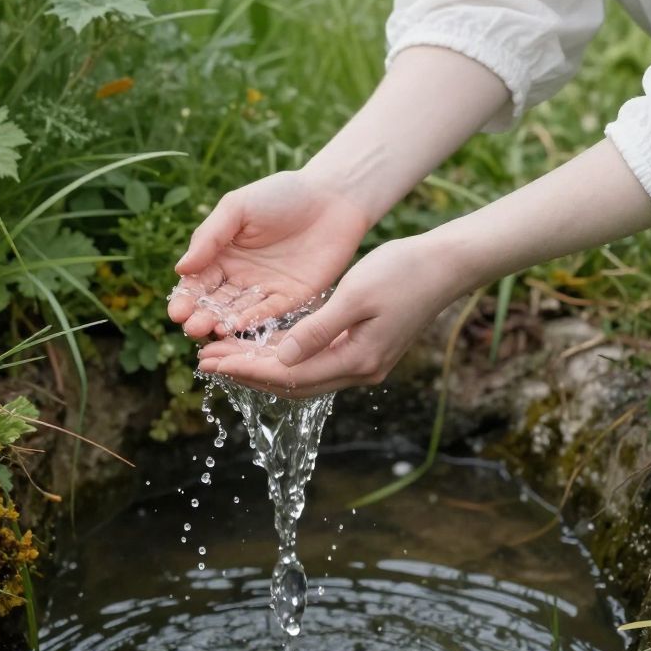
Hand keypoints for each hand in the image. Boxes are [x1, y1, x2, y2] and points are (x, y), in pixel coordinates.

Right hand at [166, 169, 370, 341]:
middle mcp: (240, 276)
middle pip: (215, 302)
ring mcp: (266, 289)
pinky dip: (254, 320)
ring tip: (210, 331)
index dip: (186, 297)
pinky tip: (239, 326)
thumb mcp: (238, 208)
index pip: (198, 281)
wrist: (332, 196)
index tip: (176, 311)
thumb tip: (181, 268)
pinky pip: (270, 313)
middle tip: (191, 327)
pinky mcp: (293, 297)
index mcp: (222, 254)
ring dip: (223, 322)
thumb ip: (210, 237)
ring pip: (238, 311)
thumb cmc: (281, 194)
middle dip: (201, 316)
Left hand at [194, 233, 468, 400]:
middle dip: (246, 374)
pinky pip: (315, 363)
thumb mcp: (355, 295)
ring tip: (224, 357)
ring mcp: (364, 363)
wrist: (444, 266)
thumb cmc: (402, 272)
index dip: (246, 370)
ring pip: (302, 376)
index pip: (289, 375)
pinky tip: (262, 347)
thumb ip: (317, 330)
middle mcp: (359, 370)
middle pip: (291, 383)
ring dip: (262, 368)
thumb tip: (281, 359)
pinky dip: (285, 358)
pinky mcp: (364, 350)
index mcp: (356, 359)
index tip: (211, 362)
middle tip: (205, 363)